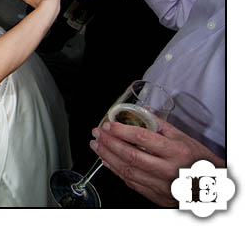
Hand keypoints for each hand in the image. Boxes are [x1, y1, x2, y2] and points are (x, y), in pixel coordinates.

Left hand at [91, 118, 224, 206]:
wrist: (211, 186)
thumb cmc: (198, 159)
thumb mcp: (183, 137)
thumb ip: (159, 124)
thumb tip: (140, 110)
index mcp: (176, 151)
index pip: (142, 138)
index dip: (121, 131)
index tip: (108, 125)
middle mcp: (168, 169)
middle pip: (130, 155)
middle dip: (108, 143)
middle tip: (97, 133)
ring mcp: (162, 185)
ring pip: (127, 171)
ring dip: (107, 156)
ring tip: (96, 145)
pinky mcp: (156, 196)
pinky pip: (131, 182)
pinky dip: (116, 170)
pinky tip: (107, 160)